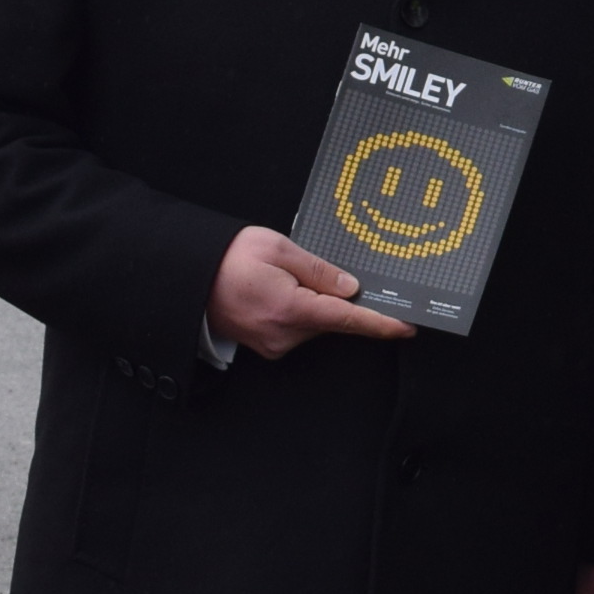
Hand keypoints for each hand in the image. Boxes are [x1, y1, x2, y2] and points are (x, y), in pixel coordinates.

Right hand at [206, 225, 413, 358]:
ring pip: (314, 323)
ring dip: (313, 301)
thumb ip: (320, 271)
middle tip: (306, 269)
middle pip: (332, 319)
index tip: (406, 327)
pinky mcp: (266, 344)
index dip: (381, 323)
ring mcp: (273, 343)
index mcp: (292, 309)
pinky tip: (280, 289)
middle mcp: (284, 334)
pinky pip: (297, 326)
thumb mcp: (279, 249)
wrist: (187, 277)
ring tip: (282, 275)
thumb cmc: (229, 259)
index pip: (348, 320)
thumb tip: (351, 289)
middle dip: (334, 296)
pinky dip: (300, 309)